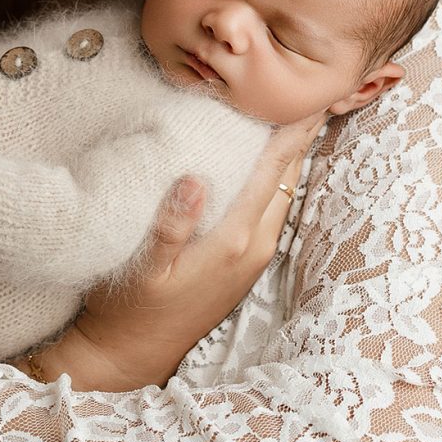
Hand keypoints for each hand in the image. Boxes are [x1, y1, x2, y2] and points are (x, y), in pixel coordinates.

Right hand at [43, 116, 321, 391]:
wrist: (133, 355)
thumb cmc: (131, 307)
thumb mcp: (143, 267)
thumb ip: (170, 225)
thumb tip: (195, 178)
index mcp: (235, 238)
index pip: (275, 170)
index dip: (294, 129)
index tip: (310, 91)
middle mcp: (254, 245)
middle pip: (288, 175)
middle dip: (299, 132)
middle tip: (308, 86)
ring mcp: (252, 255)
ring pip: (282, 190)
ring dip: (288, 152)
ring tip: (292, 111)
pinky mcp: (243, 261)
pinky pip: (269, 205)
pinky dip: (272, 174)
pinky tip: (263, 158)